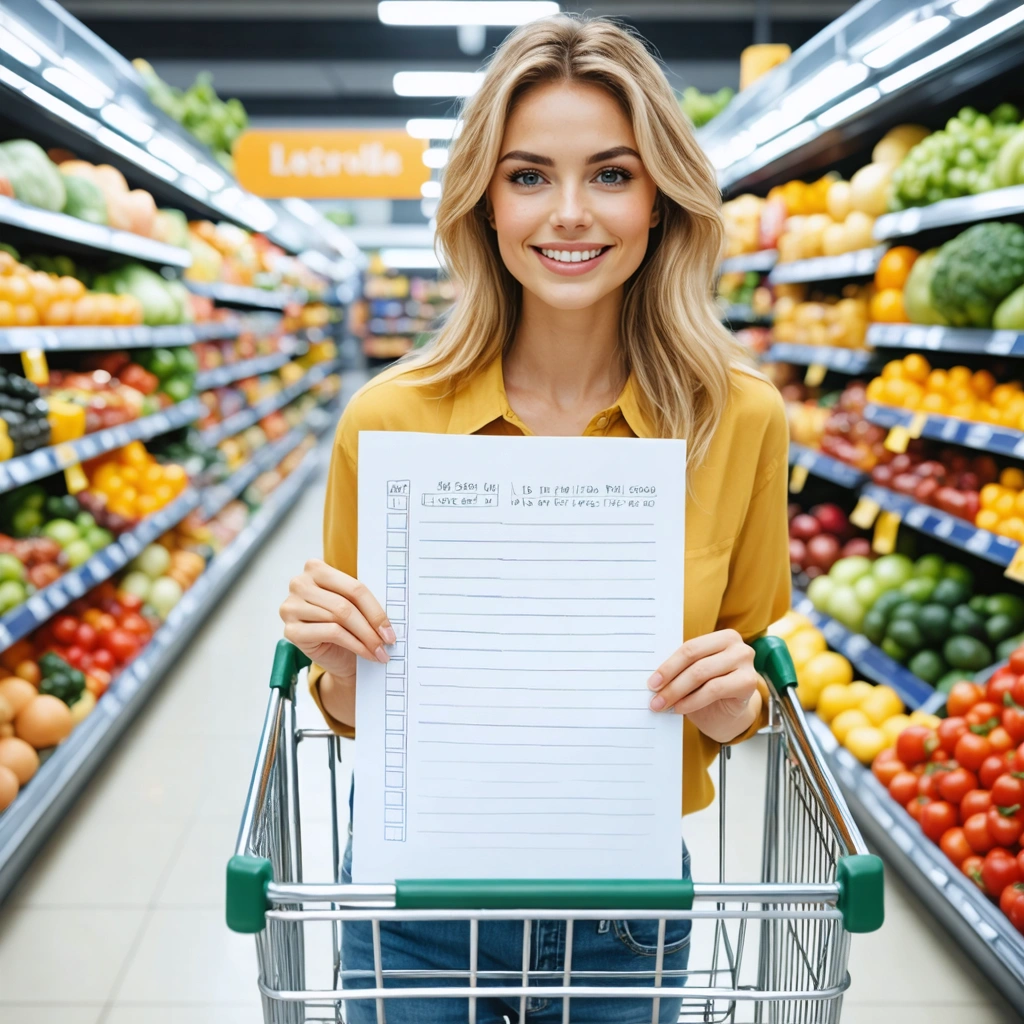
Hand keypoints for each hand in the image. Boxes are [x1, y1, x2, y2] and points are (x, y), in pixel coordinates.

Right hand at [279, 559, 394, 680]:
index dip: (376, 609)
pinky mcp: (291, 630)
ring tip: (379, 650)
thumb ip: (364, 600)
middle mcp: (299, 584)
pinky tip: (365, 653)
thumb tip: (387, 615)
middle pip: (346, 603)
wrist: (333, 655)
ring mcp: (291, 607)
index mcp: (315, 568)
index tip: (390, 628)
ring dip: (365, 638)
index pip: (354, 587)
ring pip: (339, 618)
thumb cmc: (346, 626)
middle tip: (388, 641)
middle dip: (371, 626)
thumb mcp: (355, 606)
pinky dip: (354, 644)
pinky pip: (330, 632)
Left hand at [647, 629, 760, 742]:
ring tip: (663, 704)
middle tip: (654, 697)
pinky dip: (693, 700)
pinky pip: (714, 689)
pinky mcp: (749, 682)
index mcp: (723, 636)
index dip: (668, 665)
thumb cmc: (709, 689)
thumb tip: (653, 675)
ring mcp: (746, 662)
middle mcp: (737, 645)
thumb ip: (680, 668)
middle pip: (695, 659)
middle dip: (670, 680)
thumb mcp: (694, 674)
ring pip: (702, 673)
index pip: (689, 647)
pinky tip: (681, 708)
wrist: (730, 714)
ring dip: (677, 691)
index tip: (652, 682)